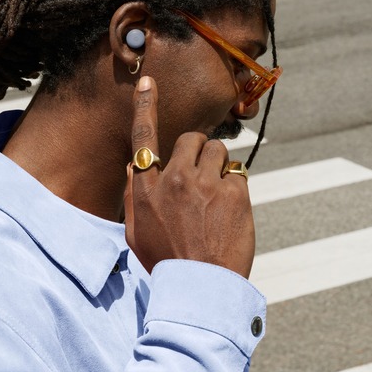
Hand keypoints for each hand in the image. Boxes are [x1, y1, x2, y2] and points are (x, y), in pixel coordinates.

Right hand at [123, 76, 255, 278]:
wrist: (201, 287)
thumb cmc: (166, 261)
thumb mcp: (136, 232)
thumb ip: (134, 196)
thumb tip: (135, 168)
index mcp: (147, 188)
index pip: (143, 138)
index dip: (145, 107)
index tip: (148, 83)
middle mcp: (174, 178)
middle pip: (191, 139)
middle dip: (199, 152)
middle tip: (202, 178)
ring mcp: (205, 184)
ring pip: (218, 151)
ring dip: (218, 167)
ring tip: (217, 199)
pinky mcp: (233, 192)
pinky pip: (236, 173)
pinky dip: (235, 189)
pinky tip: (229, 213)